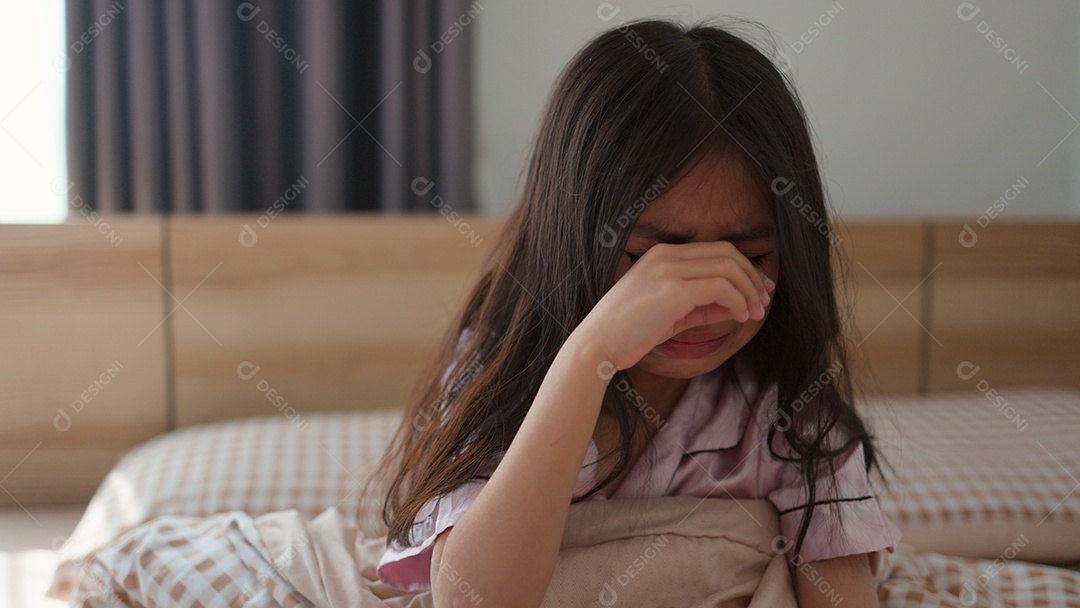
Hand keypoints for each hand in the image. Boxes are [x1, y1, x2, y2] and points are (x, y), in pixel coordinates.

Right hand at [574, 241, 775, 372]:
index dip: (745, 268)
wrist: (597, 345)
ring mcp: (668, 270)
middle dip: (752, 277)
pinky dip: (737, 301)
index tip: (760, 290)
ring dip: (749, 291)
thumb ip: (704, 306)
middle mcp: (666, 256)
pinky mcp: (672, 291)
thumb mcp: (672, 314)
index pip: (717, 250)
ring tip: (754, 313)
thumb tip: (738, 305)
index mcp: (663, 255)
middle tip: (763, 301)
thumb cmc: (630, 333)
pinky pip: (720, 287)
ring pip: (728, 267)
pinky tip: (739, 317)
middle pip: (727, 253)